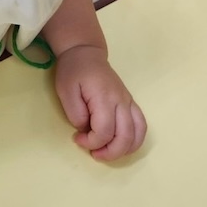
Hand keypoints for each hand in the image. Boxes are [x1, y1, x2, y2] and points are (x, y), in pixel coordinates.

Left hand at [53, 44, 146, 160]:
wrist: (86, 53)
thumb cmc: (73, 71)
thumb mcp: (65, 91)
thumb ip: (75, 114)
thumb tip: (86, 130)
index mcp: (104, 97)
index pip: (104, 131)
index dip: (91, 142)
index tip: (77, 138)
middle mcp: (121, 101)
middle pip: (125, 136)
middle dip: (110, 152)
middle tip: (94, 153)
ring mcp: (128, 101)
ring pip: (138, 133)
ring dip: (125, 149)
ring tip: (107, 152)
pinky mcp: (130, 102)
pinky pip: (141, 125)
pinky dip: (134, 140)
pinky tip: (121, 144)